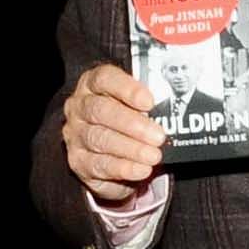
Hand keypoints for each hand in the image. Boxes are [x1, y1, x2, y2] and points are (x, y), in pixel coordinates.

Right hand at [61, 64, 166, 204]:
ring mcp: (75, 134)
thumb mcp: (136, 106)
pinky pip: (100, 165)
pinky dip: (124, 168)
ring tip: (154, 155)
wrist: (109, 153)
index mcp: (92, 84)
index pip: (105, 78)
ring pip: (100, 139)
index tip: (149, 101)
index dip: (127, 88)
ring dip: (131, 148)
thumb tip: (173, 111)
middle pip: (101, 110)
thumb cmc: (125, 120)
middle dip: (132, 124)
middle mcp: (79, 106)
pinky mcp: (78, 161)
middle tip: (158, 136)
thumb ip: (148, 104)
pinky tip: (141, 169)